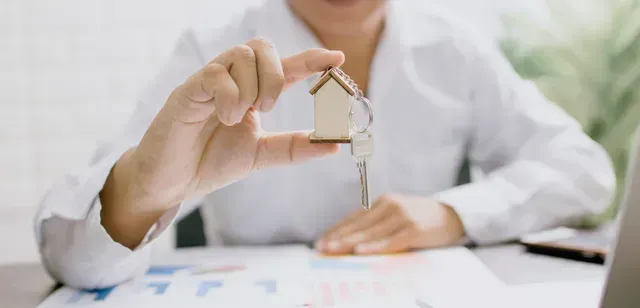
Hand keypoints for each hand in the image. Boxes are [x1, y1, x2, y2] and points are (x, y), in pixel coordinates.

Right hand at [100, 38, 344, 247]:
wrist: (171, 183)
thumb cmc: (210, 163)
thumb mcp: (261, 155)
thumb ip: (294, 148)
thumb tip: (334, 144)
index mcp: (251, 93)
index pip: (284, 68)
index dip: (310, 59)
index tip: (337, 58)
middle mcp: (232, 81)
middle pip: (262, 47)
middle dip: (276, 74)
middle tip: (267, 108)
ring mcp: (209, 82)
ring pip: (241, 54)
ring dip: (252, 87)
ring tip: (239, 117)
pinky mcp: (187, 90)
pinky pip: (215, 74)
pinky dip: (229, 96)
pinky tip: (224, 118)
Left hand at [316, 194, 465, 254]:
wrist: (452, 216)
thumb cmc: (421, 219)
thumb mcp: (397, 215)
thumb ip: (378, 224)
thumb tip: (350, 241)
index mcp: (384, 202)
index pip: (354, 218)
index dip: (337, 230)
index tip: (321, 241)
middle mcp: (391, 205)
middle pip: (359, 225)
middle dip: (338, 237)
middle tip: (321, 247)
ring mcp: (403, 216)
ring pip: (371, 233)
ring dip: (350, 243)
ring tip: (333, 250)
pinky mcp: (414, 229)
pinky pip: (390, 241)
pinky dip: (374, 247)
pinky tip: (361, 251)